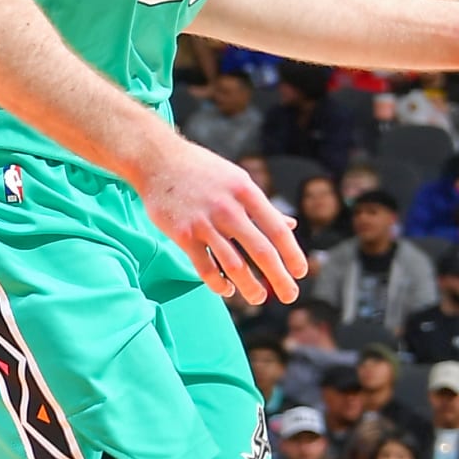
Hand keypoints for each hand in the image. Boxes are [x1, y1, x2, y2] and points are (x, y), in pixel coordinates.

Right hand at [138, 134, 303, 306]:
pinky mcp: (183, 235)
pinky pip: (206, 268)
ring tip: (259, 298)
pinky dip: (219, 284)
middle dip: (279, 278)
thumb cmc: (202, 171)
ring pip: (234, 265)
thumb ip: (263, 207)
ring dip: (250, 287)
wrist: (157, 160)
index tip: (301, 272)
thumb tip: (291, 225)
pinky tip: (228, 289)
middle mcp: (228, 208)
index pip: (277, 229)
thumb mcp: (238, 180)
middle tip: (290, 296)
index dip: (293, 254)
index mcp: (246, 192)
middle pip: (261, 251)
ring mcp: (204, 223)